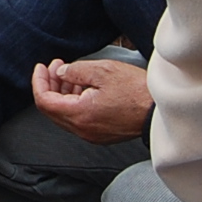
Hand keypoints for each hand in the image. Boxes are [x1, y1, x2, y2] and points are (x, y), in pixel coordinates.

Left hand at [31, 58, 151, 143]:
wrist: (162, 110)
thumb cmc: (137, 90)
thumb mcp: (104, 71)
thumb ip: (76, 71)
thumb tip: (61, 73)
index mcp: (80, 115)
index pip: (44, 101)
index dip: (39, 81)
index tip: (42, 66)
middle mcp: (82, 130)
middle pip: (52, 110)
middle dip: (50, 85)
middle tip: (56, 66)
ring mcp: (92, 135)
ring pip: (64, 115)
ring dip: (62, 93)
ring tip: (70, 73)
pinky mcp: (101, 135)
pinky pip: (78, 119)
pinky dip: (74, 102)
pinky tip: (82, 86)